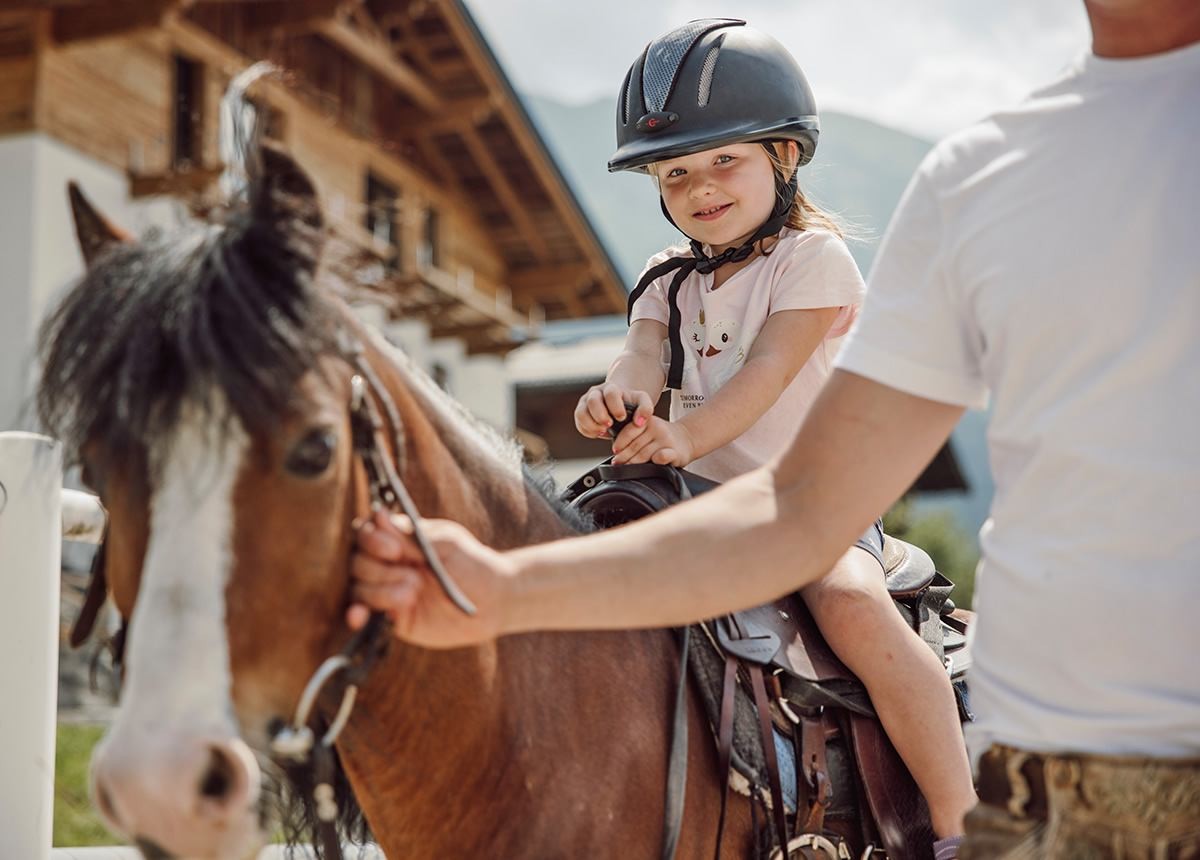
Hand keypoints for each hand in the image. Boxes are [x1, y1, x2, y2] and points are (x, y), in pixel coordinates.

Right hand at [347, 510, 515, 647]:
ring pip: (359, 587)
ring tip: (413, 593)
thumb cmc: (472, 564)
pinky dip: (356, 614)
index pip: (366, 533)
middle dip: (380, 569)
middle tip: (414, 576)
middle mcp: (389, 564)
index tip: (394, 550)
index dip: (372, 540)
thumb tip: (379, 516)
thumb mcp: (446, 543)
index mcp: (399, 540)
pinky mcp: (392, 617)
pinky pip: (364, 615)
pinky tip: (359, 617)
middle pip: (357, 561)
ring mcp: (388, 590)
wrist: (493, 602)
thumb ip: (411, 534)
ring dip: (381, 590)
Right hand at [574, 383, 653, 438]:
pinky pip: (578, 422)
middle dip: (600, 415)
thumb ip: (646, 409)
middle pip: (592, 401)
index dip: (615, 406)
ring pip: (580, 412)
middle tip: (609, 426)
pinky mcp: (581, 413)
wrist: (619, 405)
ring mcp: (585, 402)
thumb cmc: (631, 404)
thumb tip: (639, 422)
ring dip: (591, 425)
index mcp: (611, 388)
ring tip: (603, 431)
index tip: (622, 418)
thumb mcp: (642, 402)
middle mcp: (595, 393)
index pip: (610, 393)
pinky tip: (598, 433)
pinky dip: (587, 430)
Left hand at [611, 416, 695, 466]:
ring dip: (634, 462)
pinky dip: (655, 461)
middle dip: (624, 456)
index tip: (614, 451)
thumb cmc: (661, 437)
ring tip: (626, 468)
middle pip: (635, 445)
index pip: (630, 431)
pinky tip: (650, 464)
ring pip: (645, 453)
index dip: (620, 442)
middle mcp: (657, 429)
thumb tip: (615, 449)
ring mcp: (666, 440)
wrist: (686, 439)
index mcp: (648, 421)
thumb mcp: (648, 429)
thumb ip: (633, 434)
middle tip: (617, 463)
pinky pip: (662, 456)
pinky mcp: (675, 452)